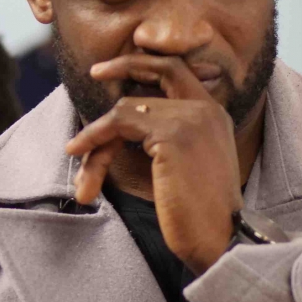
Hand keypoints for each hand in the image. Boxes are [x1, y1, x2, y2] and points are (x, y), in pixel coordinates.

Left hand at [64, 54, 240, 273]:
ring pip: (124, 111)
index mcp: (214, 114)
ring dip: (95, 141)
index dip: (144, 63)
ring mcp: (191, 118)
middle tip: (93, 73)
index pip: (177, 69)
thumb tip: (122, 125)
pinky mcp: (173, 134)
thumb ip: (164, 138)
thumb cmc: (197, 213)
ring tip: (85, 179)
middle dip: (121, 67)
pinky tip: (81, 162)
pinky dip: (94, 140)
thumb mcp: (182, 166)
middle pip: (154, 75)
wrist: (219, 239)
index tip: (109, 68)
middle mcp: (207, 109)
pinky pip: (117, 124)